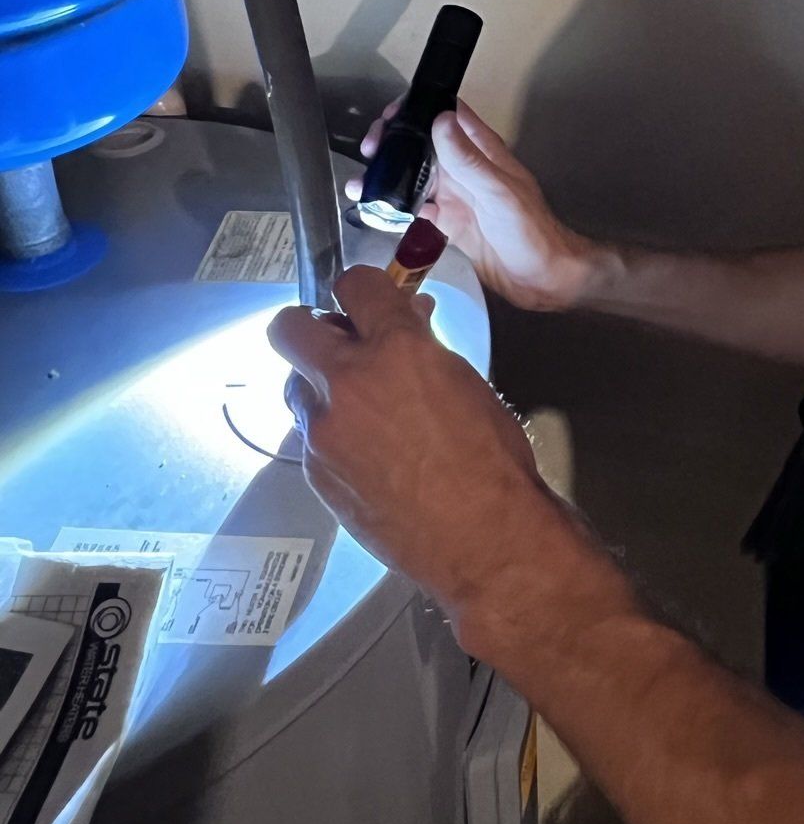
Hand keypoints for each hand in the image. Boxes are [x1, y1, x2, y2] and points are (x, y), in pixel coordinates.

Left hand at [269, 266, 560, 640]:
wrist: (484, 539)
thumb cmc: (493, 462)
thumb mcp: (466, 383)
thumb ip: (424, 346)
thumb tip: (407, 321)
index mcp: (396, 349)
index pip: (355, 284)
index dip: (363, 288)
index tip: (368, 299)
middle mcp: (348, 382)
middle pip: (290, 327)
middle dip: (310, 327)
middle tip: (338, 342)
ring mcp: (324, 430)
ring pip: (296, 386)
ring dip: (320, 387)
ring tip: (360, 408)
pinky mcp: (315, 471)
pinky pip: (310, 435)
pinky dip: (332, 434)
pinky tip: (368, 455)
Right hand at [348, 100, 602, 311]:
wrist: (543, 279)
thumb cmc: (530, 230)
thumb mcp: (498, 191)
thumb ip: (469, 159)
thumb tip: (440, 119)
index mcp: (482, 152)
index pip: (448, 114)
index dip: (418, 108)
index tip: (389, 117)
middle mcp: (466, 169)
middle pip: (423, 144)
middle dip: (393, 144)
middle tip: (370, 153)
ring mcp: (456, 196)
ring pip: (415, 177)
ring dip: (388, 178)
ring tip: (360, 186)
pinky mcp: (448, 224)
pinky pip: (417, 210)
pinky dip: (395, 209)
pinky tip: (373, 212)